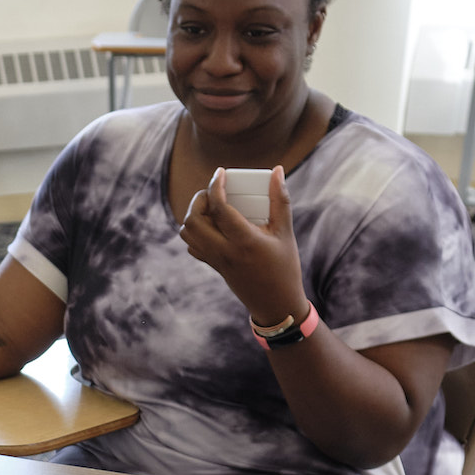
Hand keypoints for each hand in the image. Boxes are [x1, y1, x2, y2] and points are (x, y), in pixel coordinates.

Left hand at [179, 165, 309, 325]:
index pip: (218, 208)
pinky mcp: (214, 266)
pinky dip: (195, 231)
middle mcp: (225, 251)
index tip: (220, 173)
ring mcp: (216, 260)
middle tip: (214, 191)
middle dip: (199, 199)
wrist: (276, 304)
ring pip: (188, 233)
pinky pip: (193, 246)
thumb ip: (280, 199)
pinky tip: (212, 224)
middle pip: (193, 219)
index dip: (215, 186)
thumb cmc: (285, 266)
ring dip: (194, 215)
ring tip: (212, 206)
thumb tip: (278, 170)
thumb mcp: (286, 232)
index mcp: (244, 240)